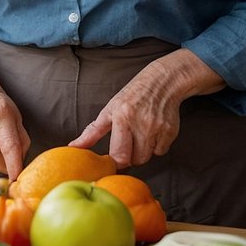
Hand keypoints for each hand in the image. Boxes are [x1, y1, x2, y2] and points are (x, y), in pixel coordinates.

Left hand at [69, 49, 222, 168]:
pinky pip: (161, 151)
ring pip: (148, 157)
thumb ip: (92, 132)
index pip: (119, 155)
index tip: (112, 160)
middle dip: (129, 156)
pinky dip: (156, 147)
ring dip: (142, 152)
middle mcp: (141, 125)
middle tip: (127, 142)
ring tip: (139, 136)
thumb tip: (73, 147)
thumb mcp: (108, 111)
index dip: (116, 162)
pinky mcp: (171, 132)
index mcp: (122, 119)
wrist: (161, 83)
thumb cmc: (130, 97)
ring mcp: (158, 129)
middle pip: (135, 160)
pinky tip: (152, 132)